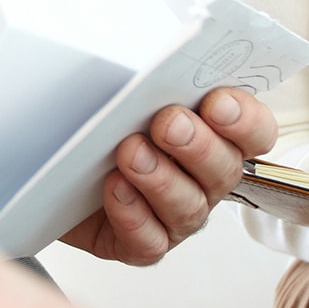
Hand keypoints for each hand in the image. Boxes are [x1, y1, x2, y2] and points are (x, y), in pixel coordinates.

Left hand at [60, 87, 276, 265]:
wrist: (53, 170)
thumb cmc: (97, 127)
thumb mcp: (122, 92)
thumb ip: (149, 81)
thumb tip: (150, 64)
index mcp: (214, 137)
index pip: (255, 132)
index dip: (245, 120)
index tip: (216, 101)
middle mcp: (203, 181)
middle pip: (224, 170)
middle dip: (198, 145)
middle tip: (169, 123)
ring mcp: (175, 217)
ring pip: (188, 207)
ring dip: (161, 178)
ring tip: (131, 152)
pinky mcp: (141, 244)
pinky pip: (149, 241)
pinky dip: (133, 215)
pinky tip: (114, 188)